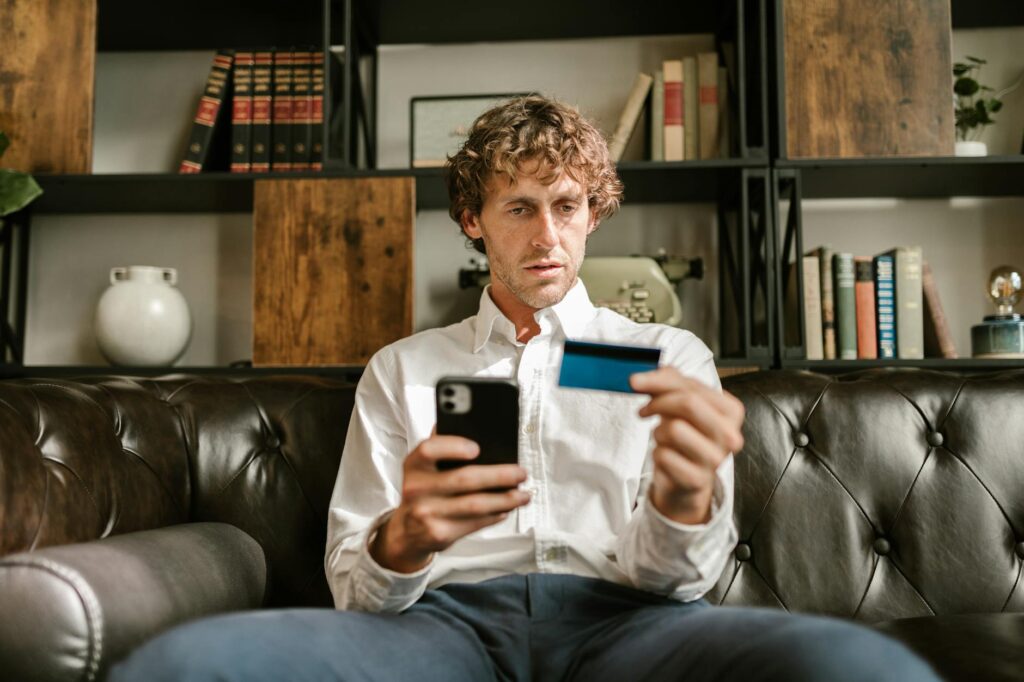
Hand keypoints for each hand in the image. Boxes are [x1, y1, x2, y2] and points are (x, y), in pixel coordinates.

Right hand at [370, 434, 529, 573]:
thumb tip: (475, 426)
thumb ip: (443, 447)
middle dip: (499, 475)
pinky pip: (474, 523)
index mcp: (414, 465)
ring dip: (505, 499)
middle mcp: (416, 489)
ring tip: (523, 495)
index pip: (429, 449)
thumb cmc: (425, 491)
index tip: (477, 448)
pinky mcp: (439, 534)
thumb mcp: (424, 468)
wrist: (407, 531)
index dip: (453, 446)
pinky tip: (506, 508)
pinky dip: (495, 515)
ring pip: (475, 505)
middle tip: (521, 473)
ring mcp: (426, 513)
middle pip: (463, 479)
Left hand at [630, 367, 744, 524]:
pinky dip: (657, 454)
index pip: (692, 386)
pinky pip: (663, 455)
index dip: (659, 381)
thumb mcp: (682, 404)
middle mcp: (730, 435)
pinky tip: (667, 457)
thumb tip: (643, 376)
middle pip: (687, 403)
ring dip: (658, 432)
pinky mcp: (697, 479)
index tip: (635, 381)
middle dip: (658, 402)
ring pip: (673, 429)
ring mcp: (716, 459)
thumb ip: (668, 383)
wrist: (688, 480)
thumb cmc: (686, 435)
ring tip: (663, 438)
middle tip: (643, 409)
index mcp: (731, 411)